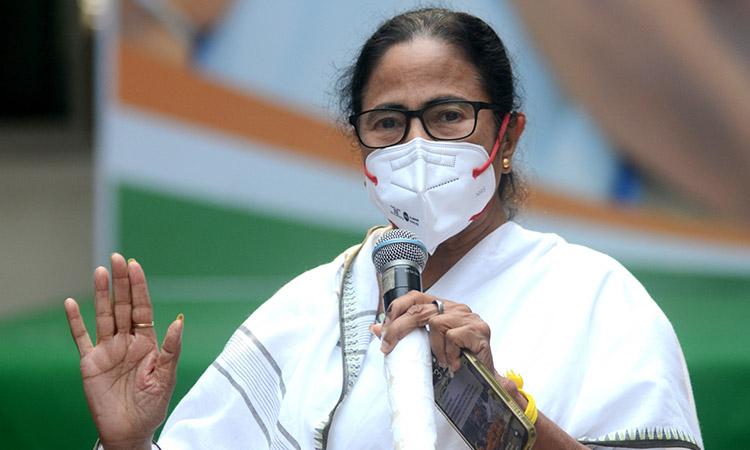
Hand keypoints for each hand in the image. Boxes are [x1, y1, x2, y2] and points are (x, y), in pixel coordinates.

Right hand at [64, 254, 182, 449]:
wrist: (130, 431)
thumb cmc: (152, 404)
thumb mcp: (167, 376)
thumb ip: (171, 348)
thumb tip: (178, 320)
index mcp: (148, 342)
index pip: (143, 308)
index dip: (139, 287)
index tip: (136, 265)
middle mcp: (126, 341)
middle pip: (123, 306)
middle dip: (121, 282)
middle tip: (117, 258)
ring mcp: (107, 350)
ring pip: (103, 316)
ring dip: (101, 294)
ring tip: (100, 271)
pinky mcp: (90, 363)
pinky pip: (81, 338)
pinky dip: (75, 321)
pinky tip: (71, 302)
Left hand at [371, 291, 589, 449]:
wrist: (484, 380)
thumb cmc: (455, 360)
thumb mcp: (427, 346)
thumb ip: (404, 334)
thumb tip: (375, 327)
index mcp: (444, 306)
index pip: (416, 296)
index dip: (397, 308)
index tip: (384, 329)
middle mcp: (457, 308)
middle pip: (421, 310)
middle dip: (399, 328)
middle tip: (388, 346)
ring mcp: (470, 317)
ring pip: (437, 324)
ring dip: (435, 348)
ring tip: (443, 360)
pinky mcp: (479, 330)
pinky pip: (452, 337)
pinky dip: (450, 353)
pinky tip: (456, 363)